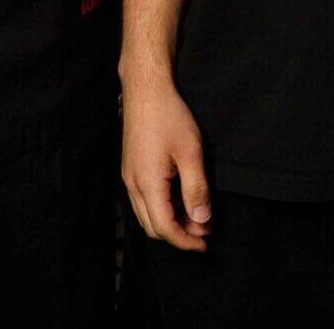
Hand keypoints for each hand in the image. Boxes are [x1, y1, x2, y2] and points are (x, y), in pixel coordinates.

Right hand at [121, 76, 211, 250]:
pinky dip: (162, 206)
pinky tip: (180, 197)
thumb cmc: (169, 116)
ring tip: (196, 214)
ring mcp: (129, 177)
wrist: (145, 90)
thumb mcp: (190, 152)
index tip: (204, 243)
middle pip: (152, 226)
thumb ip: (196, 188)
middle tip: (204, 230)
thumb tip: (202, 220)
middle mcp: (132, 185)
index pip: (164, 227)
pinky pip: (143, 199)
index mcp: (147, 184)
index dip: (185, 240)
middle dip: (178, 233)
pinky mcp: (130, 168)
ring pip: (146, 214)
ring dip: (170, 220)